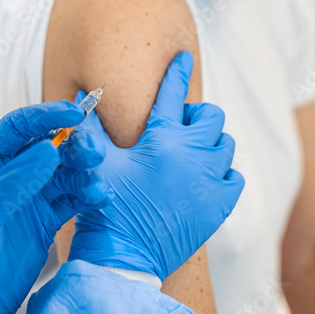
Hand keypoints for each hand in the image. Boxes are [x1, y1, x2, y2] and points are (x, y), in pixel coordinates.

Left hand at [0, 101, 112, 313]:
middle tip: (95, 153)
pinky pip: (72, 200)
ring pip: (64, 172)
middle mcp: (9, 176)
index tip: (75, 112)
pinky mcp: (45, 223)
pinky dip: (87, 196)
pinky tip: (100, 199)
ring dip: (84, 172)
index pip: (18, 128)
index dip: (46, 116)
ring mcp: (29, 199)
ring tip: (97, 184)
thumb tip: (49, 148)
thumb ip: (14, 183)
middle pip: (48, 146)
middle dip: (73, 144)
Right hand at [68, 52, 244, 280]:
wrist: (124, 256)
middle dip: (195, 115)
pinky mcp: (219, 206)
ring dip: (210, 143)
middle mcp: (192, 155)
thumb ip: (92, 128)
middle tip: (177, 127)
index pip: (172, 93)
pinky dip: (223, 173)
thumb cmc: (107, 207)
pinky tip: (203, 179)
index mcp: (161, 139)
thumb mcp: (97, 162)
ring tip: (190, 154)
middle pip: (211, 116)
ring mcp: (209, 181)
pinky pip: (234, 176)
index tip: (183, 58)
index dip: (177, 71)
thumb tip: (80, 98)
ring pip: (225, 144)